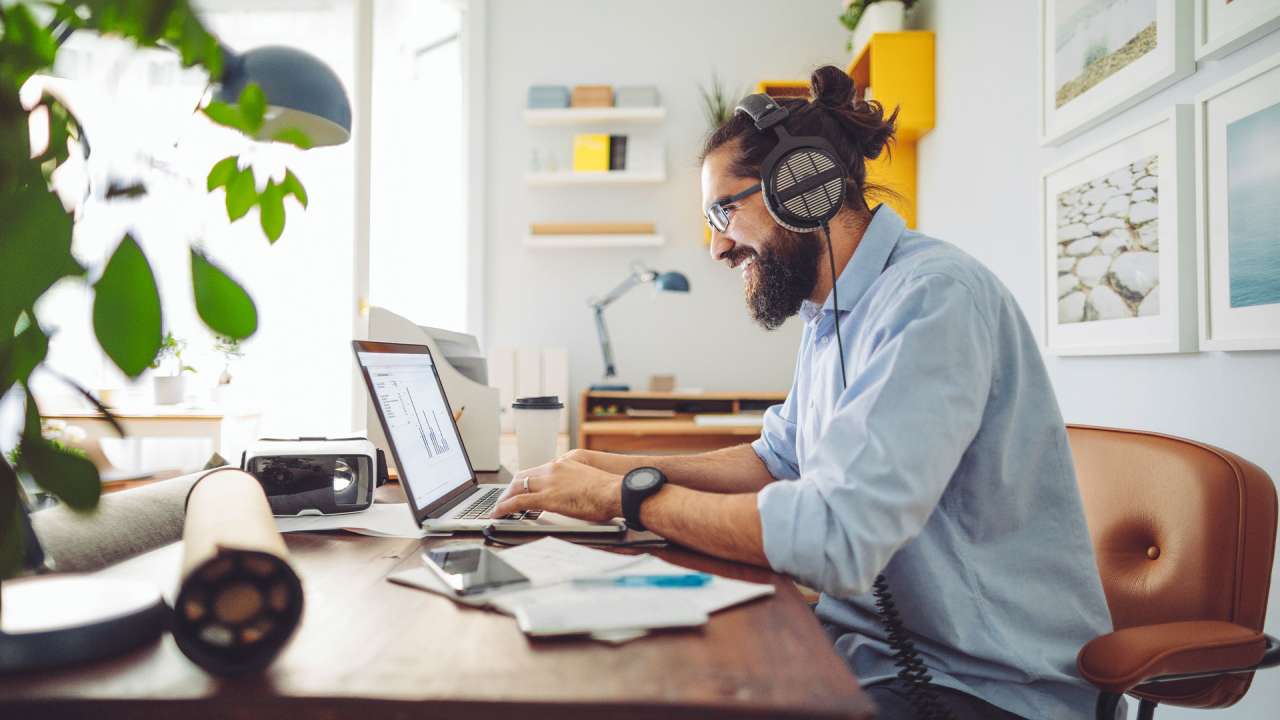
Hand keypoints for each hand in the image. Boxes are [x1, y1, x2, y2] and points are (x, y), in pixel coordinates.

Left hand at [491, 458, 621, 522]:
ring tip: (499, 508)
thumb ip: (577, 483)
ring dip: (505, 498)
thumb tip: (577, 493)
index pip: (537, 470)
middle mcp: (553, 469)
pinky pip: (518, 502)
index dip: (525, 480)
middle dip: (511, 488)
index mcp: (563, 463)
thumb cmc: (609, 490)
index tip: (521, 487)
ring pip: (516, 487)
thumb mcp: (589, 480)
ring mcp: (548, 482)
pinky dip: (504, 507)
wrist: (615, 491)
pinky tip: (499, 514)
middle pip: (522, 476)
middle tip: (505, 498)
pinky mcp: (547, 498)